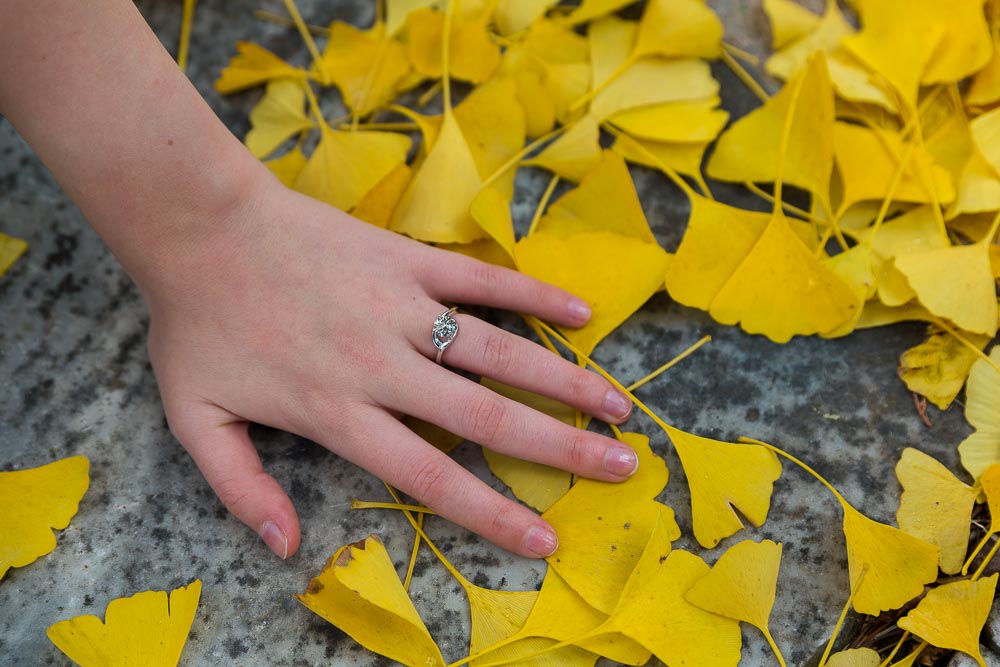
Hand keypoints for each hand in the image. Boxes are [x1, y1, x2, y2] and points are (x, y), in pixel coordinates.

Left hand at [143, 176, 636, 558]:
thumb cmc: (198, 324)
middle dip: (562, 450)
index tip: (546, 540)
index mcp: (340, 412)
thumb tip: (287, 548)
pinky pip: (483, 279)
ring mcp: (403, 307)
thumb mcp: (197, 419)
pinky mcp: (409, 259)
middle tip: (622, 469)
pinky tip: (581, 314)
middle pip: (489, 417)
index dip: (493, 514)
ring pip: (501, 351)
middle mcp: (385, 366)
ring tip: (620, 407)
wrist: (201, 224)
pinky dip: (534, 294)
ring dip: (566, 381)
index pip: (431, 477)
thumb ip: (241, 488)